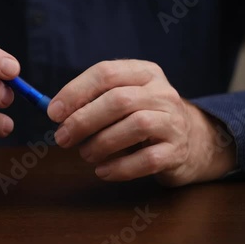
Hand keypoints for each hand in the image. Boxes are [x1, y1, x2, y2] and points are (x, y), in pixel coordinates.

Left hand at [47, 60, 235, 186]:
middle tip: (62, 138)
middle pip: (119, 100)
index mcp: (144, 73)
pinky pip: (147, 159)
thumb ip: (93, 100)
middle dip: (83, 120)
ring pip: (135, 126)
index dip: (75, 92)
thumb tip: (56, 112)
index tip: (53, 113)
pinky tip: (103, 171)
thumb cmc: (144, 117)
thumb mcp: (124, 98)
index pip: (106, 73)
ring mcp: (173, 121)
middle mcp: (162, 93)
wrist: (191, 140)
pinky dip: (120, 168)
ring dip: (101, 143)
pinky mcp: (177, 151)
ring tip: (86, 154)